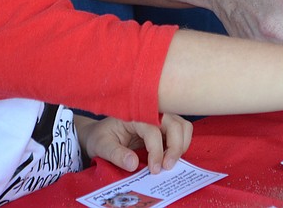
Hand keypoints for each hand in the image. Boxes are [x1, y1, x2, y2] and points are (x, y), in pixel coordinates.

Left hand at [75, 114, 192, 173]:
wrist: (100, 134)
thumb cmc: (101, 137)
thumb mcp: (101, 146)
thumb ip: (115, 154)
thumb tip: (133, 164)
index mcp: (134, 115)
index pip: (153, 130)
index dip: (156, 151)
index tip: (154, 170)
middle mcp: (151, 112)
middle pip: (174, 124)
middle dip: (175, 147)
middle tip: (167, 168)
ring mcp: (160, 118)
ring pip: (182, 126)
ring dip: (181, 145)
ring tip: (170, 163)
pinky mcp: (165, 126)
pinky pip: (182, 132)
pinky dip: (181, 145)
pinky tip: (170, 158)